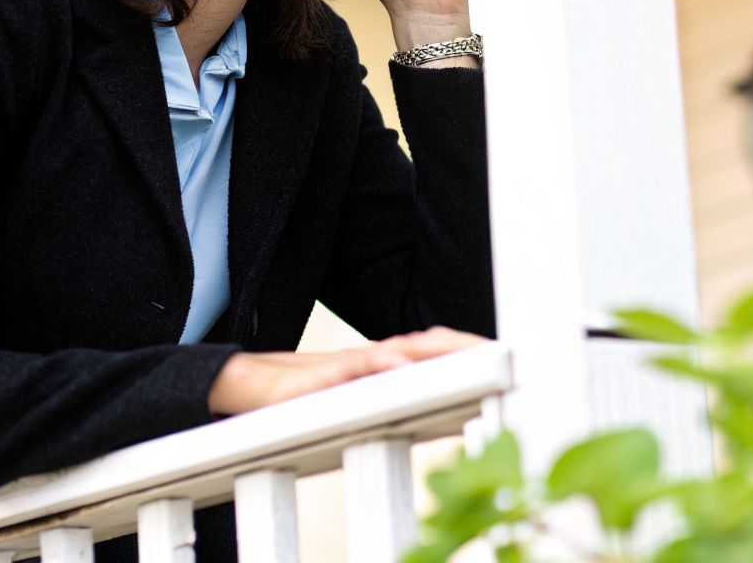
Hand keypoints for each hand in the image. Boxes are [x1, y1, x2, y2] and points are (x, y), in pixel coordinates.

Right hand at [207, 326, 486, 415]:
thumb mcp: (350, 403)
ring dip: (437, 352)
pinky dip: (386, 363)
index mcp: (381, 366)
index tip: (502, 357)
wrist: (249, 387)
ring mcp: (349, 364)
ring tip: (471, 354)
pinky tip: (406, 367)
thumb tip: (417, 407)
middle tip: (500, 353)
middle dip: (464, 348)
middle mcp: (371, 359)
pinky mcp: (325, 374)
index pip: (431, 353)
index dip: (465, 352)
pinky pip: (360, 364)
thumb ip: (381, 401)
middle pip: (426, 346)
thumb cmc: (301, 399)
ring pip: (400, 351)